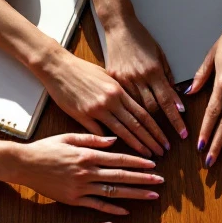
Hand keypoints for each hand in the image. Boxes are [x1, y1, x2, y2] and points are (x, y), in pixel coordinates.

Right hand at [12, 133, 162, 214]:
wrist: (23, 164)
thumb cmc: (46, 148)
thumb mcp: (69, 137)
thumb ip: (93, 140)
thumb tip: (115, 140)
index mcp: (88, 155)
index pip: (120, 159)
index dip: (139, 163)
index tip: (154, 166)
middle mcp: (87, 171)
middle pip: (121, 176)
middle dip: (143, 179)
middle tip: (161, 182)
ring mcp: (80, 187)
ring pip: (113, 192)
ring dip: (134, 194)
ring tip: (151, 196)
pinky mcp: (73, 200)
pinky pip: (96, 206)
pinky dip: (112, 209)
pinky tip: (126, 211)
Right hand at [34, 51, 168, 156]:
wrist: (57, 66)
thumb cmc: (81, 69)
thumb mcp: (106, 76)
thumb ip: (120, 91)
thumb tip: (132, 104)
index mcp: (119, 90)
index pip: (143, 114)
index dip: (156, 129)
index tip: (164, 140)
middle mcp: (110, 101)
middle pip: (136, 125)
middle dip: (151, 141)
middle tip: (162, 153)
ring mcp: (96, 109)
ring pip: (121, 132)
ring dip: (136, 145)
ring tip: (147, 156)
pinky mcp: (81, 116)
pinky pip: (97, 133)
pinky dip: (108, 142)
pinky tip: (117, 152)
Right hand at [104, 18, 187, 138]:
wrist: (118, 27)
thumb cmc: (141, 39)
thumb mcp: (159, 55)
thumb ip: (167, 77)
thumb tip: (175, 98)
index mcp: (153, 71)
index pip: (167, 101)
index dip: (175, 119)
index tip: (182, 133)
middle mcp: (138, 78)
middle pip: (151, 110)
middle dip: (159, 130)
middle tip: (165, 145)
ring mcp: (122, 80)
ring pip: (135, 109)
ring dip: (143, 127)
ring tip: (150, 142)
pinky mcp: (112, 81)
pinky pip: (122, 102)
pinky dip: (128, 114)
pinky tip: (131, 126)